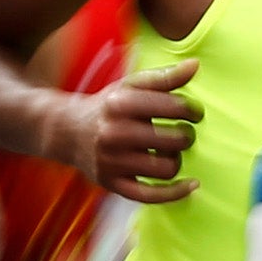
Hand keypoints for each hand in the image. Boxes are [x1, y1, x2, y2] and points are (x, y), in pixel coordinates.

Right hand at [64, 61, 200, 203]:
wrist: (66, 132)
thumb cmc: (107, 108)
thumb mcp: (130, 87)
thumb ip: (163, 77)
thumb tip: (195, 66)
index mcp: (120, 104)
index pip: (175, 107)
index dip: (192, 110)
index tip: (192, 113)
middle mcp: (113, 133)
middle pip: (175, 140)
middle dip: (186, 136)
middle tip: (179, 133)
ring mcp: (111, 161)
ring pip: (167, 168)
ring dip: (175, 159)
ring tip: (167, 152)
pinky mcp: (110, 183)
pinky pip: (151, 195)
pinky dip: (175, 192)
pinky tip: (191, 185)